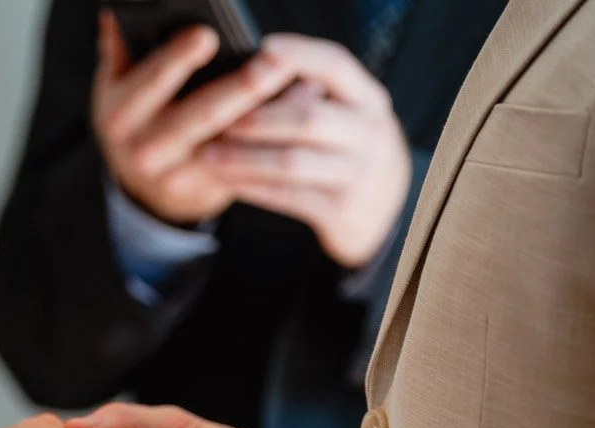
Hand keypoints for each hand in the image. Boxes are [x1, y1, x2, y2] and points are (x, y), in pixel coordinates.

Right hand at [92, 12, 293, 224]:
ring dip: (272, 112)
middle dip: (241, 87)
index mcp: (119, 113)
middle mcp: (145, 149)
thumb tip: (119, 9)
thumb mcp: (117, 83)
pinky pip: (248, 159)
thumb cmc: (136, 115)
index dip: (178, 59)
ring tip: (303, 80)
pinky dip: (277, 132)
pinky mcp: (206, 190)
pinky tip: (303, 103)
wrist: (143, 186)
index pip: (151, 81)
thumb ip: (120, 46)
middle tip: (275, 60)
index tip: (207, 35)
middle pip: (201, 115)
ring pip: (232, 141)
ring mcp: (177, 175)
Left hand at [202, 35, 410, 266]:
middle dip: (257, 117)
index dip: (298, 55)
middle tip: (217, 117)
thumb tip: (254, 73)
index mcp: (368, 99)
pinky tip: (228, 182)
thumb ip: (311, 96)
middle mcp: (370, 134)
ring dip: (244, 158)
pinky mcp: (341, 212)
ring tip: (208, 155)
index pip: (335, 65)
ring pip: (293, 163)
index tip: (262, 50)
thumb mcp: (348, 116)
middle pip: (309, 118)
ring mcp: (358, 176)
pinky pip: (288, 198)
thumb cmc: (350, 151)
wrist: (386, 210)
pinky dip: (254, 189)